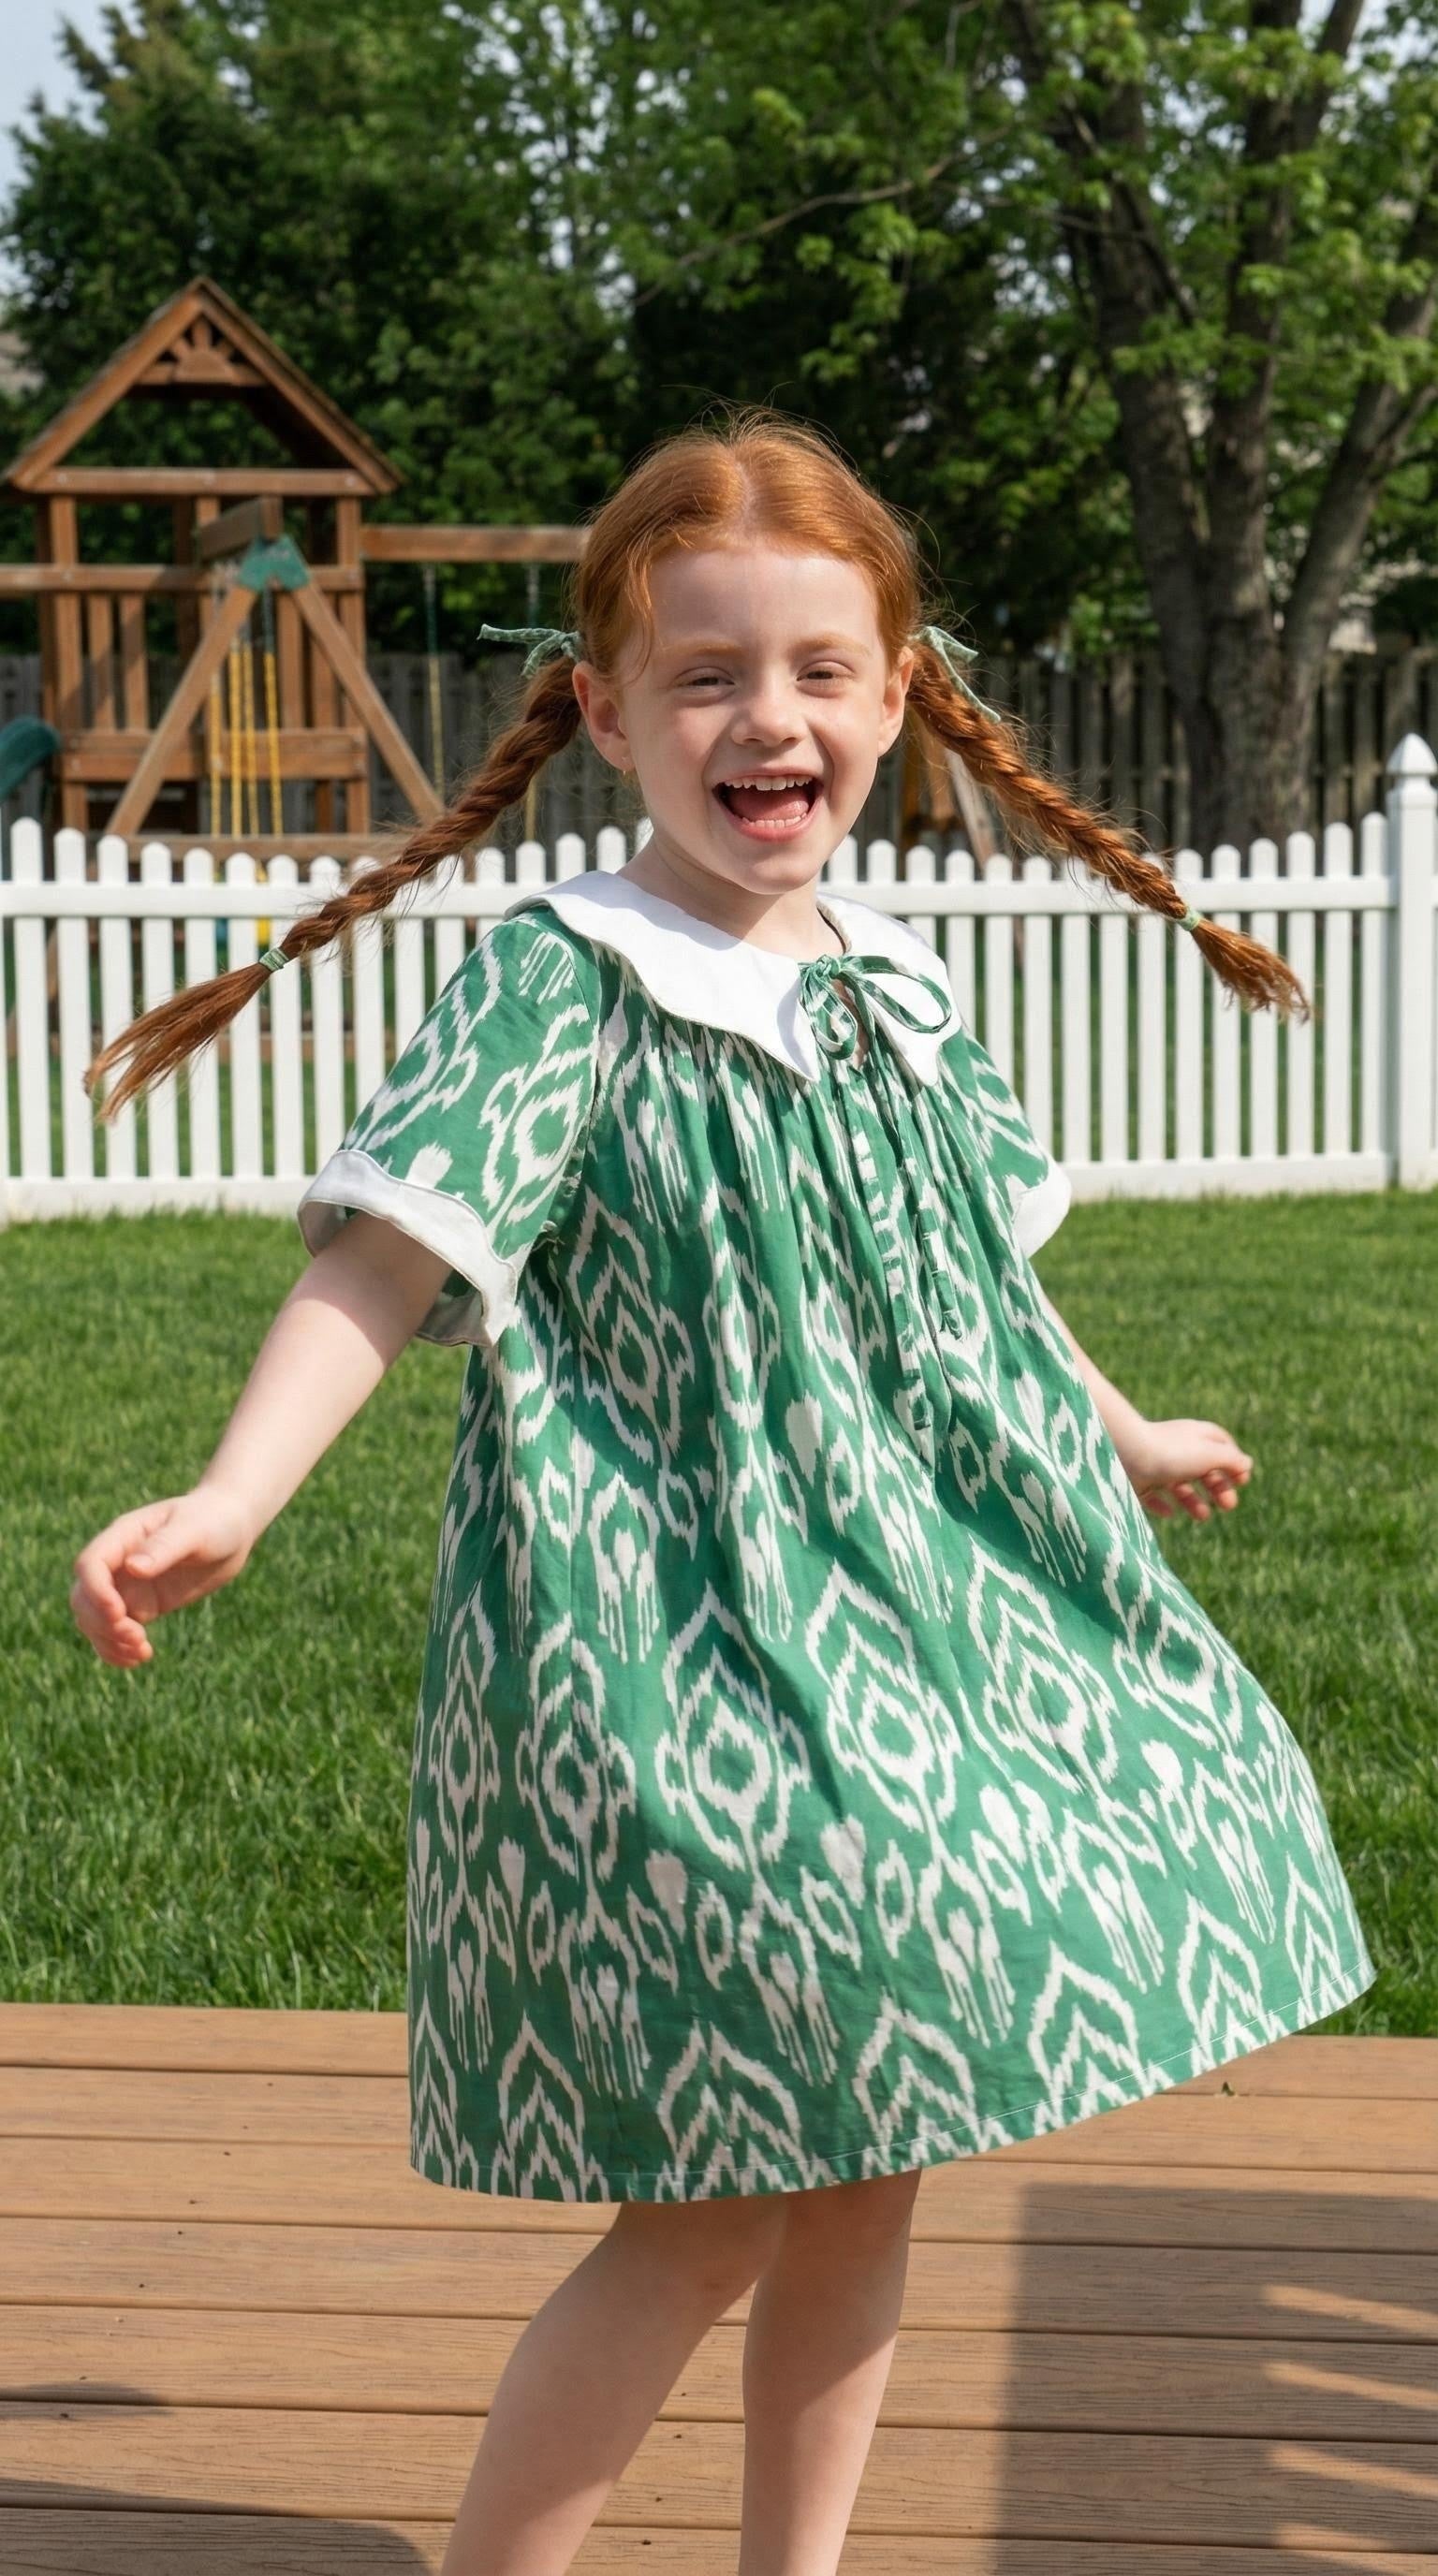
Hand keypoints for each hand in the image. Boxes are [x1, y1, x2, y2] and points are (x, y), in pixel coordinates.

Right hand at [70, 1485, 257, 1667]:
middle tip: (138, 1637)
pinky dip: (118, 1649)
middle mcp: (118, 1562)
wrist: (232, 1530)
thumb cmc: (213, 1521)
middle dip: (102, 1623)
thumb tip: (133, 1568)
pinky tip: (139, 1658)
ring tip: (142, 1652)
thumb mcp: (193, 1531)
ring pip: (94, 1620)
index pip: (90, 1565)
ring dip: (109, 1641)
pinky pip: (115, 1632)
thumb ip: (163, 1547)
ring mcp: (127, 1586)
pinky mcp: (141, 1605)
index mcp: (123, 1536)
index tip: (119, 1614)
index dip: (96, 1593)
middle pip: (84, 1598)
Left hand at [1124, 1419, 1252, 1523]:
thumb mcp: (1210, 1454)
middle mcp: (1176, 1448)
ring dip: (1193, 1501)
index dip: (1233, 1462)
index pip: (1220, 1445)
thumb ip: (1231, 1460)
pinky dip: (1162, 1505)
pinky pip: (1152, 1495)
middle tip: (1228, 1506)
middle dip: (1218, 1487)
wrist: (1124, 1453)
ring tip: (1202, 1516)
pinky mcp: (1136, 1480)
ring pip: (1178, 1485)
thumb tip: (1247, 1465)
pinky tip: (1170, 1512)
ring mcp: (1155, 1464)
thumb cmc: (1171, 1452)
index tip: (1242, 1480)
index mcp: (1195, 1436)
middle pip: (1202, 1468)